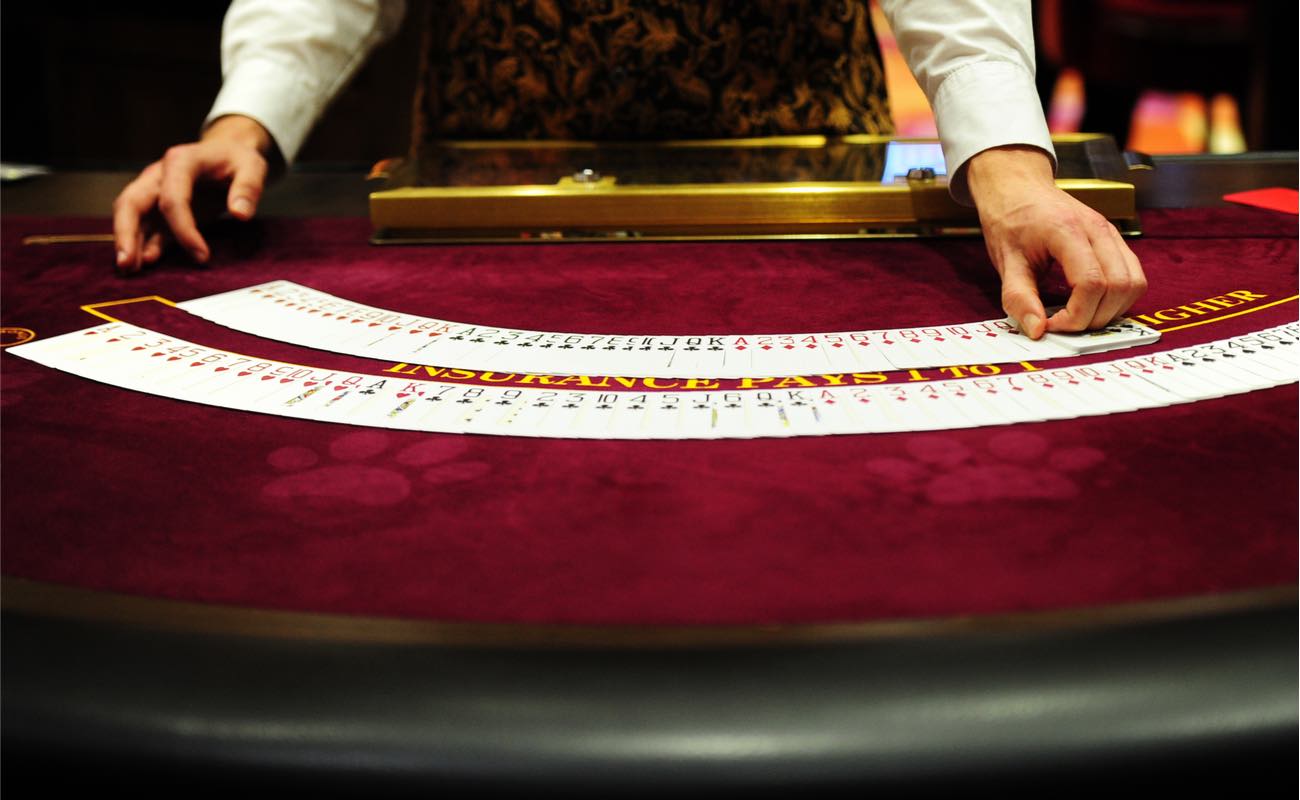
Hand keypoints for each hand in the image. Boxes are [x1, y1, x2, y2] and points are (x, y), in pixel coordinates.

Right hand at [112, 115, 271, 272]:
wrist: (227, 153)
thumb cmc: (238, 160)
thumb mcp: (252, 167)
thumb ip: (248, 188)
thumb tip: (240, 214)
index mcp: (181, 162)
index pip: (172, 199)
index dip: (183, 229)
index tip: (202, 256)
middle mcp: (159, 175)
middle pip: (132, 203)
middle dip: (127, 233)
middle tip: (127, 264)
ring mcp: (155, 192)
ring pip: (131, 216)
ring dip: (127, 242)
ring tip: (128, 270)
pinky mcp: (160, 209)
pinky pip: (147, 228)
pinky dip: (142, 245)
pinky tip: (143, 265)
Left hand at [966, 145, 1146, 339]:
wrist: (1018, 189)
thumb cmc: (1010, 220)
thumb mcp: (1006, 262)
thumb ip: (1019, 297)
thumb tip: (1037, 330)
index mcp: (1068, 231)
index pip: (1091, 283)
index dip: (1076, 315)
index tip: (1051, 324)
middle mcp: (1098, 230)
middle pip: (1119, 286)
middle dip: (1094, 317)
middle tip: (1063, 324)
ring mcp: (1111, 234)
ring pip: (1134, 283)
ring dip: (1111, 310)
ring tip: (1078, 315)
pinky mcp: (1115, 241)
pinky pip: (1133, 276)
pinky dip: (1118, 297)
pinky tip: (1090, 303)